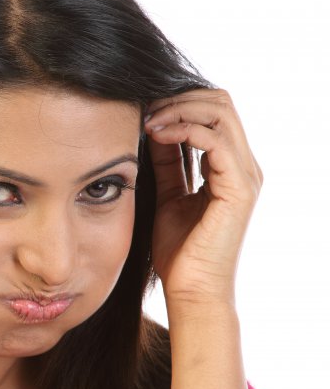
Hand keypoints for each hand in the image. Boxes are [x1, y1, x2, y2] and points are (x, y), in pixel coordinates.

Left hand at [144, 88, 262, 306]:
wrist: (190, 290)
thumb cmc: (178, 250)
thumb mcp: (167, 193)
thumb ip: (167, 161)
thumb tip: (155, 125)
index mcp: (229, 166)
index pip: (214, 112)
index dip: (179, 103)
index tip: (143, 110)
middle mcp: (243, 166)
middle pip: (221, 103)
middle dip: (179, 99)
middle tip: (145, 109)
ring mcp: (245, 176)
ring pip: (221, 113)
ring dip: (179, 109)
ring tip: (148, 120)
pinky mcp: (239, 189)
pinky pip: (216, 140)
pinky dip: (184, 129)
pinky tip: (156, 135)